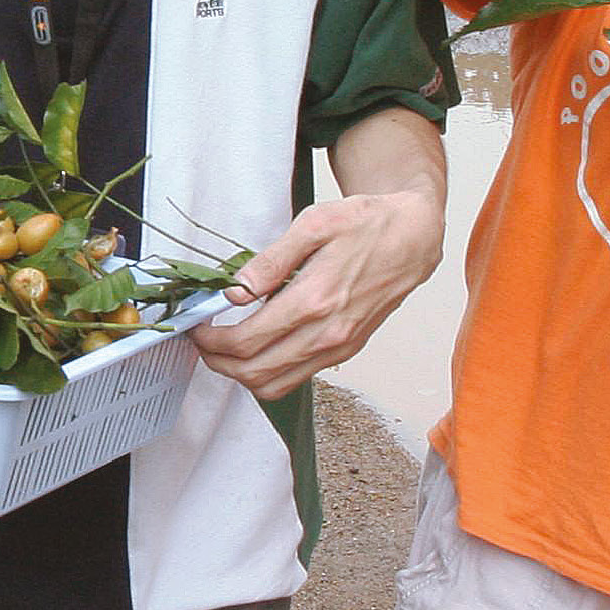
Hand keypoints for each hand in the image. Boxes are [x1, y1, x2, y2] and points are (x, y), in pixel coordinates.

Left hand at [187, 188, 443, 398]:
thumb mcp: (314, 224)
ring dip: (240, 374)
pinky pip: (297, 379)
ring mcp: (339, 347)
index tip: (195, 326)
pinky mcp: (346, 350)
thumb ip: (271, 260)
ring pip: (275, 385)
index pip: (246, 341)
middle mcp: (327, 333)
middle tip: (202, 340)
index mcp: (314, 300)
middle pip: (255, 373)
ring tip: (224, 347)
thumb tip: (236, 290)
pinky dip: (268, 373)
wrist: (414, 237)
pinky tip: (257, 347)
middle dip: (218, 362)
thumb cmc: (365, 223)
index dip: (211, 340)